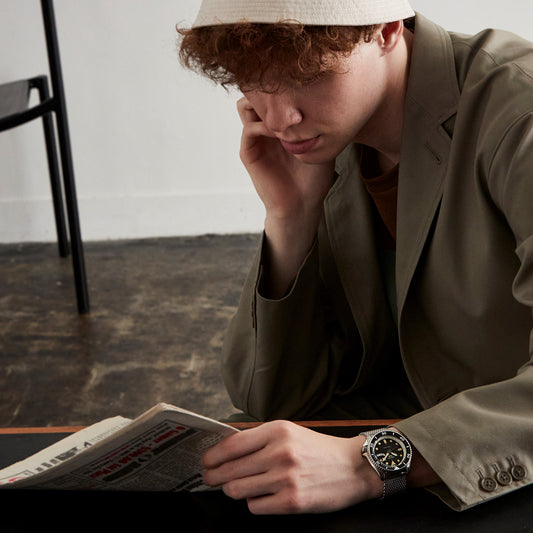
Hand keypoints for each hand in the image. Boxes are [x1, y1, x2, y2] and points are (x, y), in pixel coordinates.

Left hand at [202, 420, 382, 514]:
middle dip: (215, 476)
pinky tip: (262, 496)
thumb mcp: (289, 431)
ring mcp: (285, 479)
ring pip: (238, 490)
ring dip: (234, 490)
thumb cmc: (318, 449)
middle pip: (230, 470)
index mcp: (277, 431)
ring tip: (237, 487)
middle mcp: (279, 453)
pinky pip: (255, 507)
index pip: (231, 445)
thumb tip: (226, 449)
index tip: (205, 461)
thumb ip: (259, 438)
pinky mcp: (291, 502)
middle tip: (211, 478)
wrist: (353, 467)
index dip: (212, 456)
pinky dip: (254, 503)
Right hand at [237, 96, 334, 296]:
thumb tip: (332, 92)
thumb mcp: (322, 142)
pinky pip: (249, 130)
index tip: (301, 84)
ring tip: (286, 115)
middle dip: (269, 89)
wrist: (302, 205)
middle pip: (255, 93)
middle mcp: (265, 128)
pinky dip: (263, 126)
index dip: (282, 83)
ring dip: (264, 105)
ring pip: (245, 106)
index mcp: (280, 123)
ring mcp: (256, 140)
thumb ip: (319, 118)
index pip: (273, 92)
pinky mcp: (249, 154)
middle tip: (289, 95)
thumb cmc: (314, 178)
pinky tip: (281, 133)